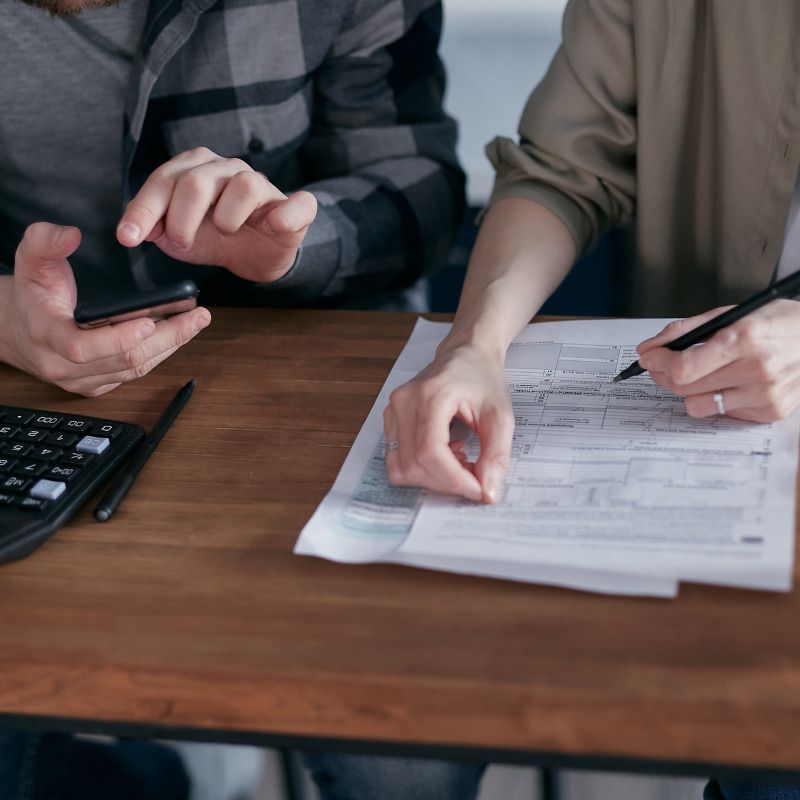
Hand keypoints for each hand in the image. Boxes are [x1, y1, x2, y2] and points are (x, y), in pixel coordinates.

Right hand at [0, 222, 210, 395]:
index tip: (150, 321)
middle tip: (197, 317)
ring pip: (135, 370)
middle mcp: (64, 366)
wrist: (17, 329)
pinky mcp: (98, 385)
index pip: (82, 348)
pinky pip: (135, 374)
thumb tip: (70, 234)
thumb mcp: (29, 260)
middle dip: (166, 339)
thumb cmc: (30, 294)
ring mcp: (83, 380)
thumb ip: (44, 241)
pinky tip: (179, 334)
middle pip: (124, 361)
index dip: (118, 338)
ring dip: (170, 346)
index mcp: (46, 337)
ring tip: (196, 322)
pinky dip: (160, 354)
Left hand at [116, 147, 317, 282]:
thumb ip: (155, 227)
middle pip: (197, 182)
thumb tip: (137, 229)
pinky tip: (269, 228)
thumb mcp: (178, 236)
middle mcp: (228, 169)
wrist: (256, 254)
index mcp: (196, 168)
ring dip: (226, 219)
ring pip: (244, 186)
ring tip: (226, 233)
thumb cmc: (216, 238)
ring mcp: (263, 185)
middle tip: (182, 243)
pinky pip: (296, 205)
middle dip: (181, 220)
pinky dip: (283, 217)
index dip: (143, 210)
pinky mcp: (295, 207)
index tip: (128, 238)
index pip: (163, 181)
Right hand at [383, 344, 514, 502]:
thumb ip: (496, 455)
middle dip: (447, 482)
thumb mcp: (501, 415)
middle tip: (474, 478)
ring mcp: (393, 411)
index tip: (478, 490)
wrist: (466, 355)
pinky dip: (422, 469)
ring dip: (433, 478)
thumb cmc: (482, 378)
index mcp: (432, 395)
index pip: (430, 452)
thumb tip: (488, 492)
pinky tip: (445, 455)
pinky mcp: (390, 420)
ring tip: (459, 462)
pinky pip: (397, 460)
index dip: (454, 480)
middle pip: (414, 464)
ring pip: (401, 468)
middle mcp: (405, 402)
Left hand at [637, 300, 799, 421]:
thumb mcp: (734, 313)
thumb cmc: (779, 322)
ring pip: (699, 406)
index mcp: (744, 339)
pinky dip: (716, 399)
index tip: (648, 357)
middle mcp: (756, 370)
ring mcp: (765, 395)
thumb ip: (686, 329)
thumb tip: (650, 347)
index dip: (658, 363)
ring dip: (688, 391)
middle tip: (661, 365)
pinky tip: (727, 383)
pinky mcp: (771, 411)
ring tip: (696, 375)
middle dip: (664, 375)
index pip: (682, 367)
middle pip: (685, 388)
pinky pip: (723, 414)